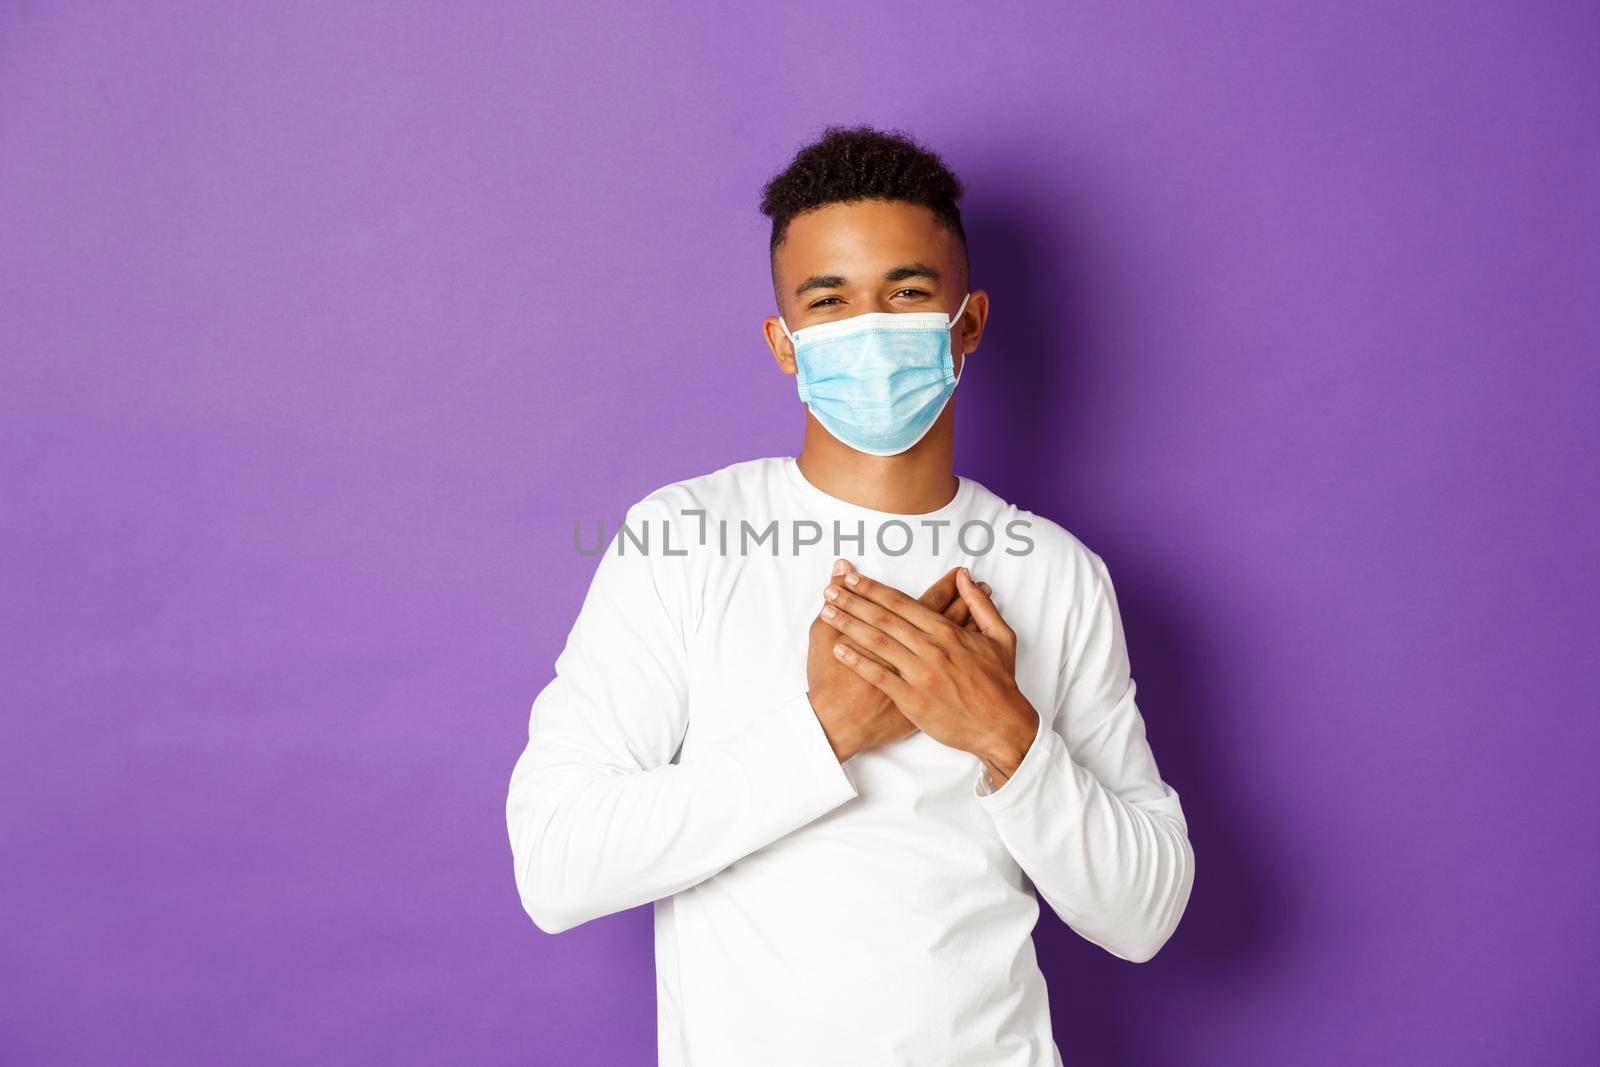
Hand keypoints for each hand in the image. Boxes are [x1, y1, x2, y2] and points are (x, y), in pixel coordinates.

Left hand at [819, 567, 1038, 786]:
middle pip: (883, 618)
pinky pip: (879, 676)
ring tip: (827, 610)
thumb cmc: (1000, 683)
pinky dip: (857, 662)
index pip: (902, 603)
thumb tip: (966, 578)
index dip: (873, 588)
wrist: (1000, 726)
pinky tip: (838, 649)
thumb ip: (980, 605)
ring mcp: (920, 674)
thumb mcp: (1000, 637)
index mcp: (947, 633)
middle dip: (853, 600)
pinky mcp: (912, 700)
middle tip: (830, 588)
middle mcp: (930, 649)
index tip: (851, 577)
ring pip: (877, 643)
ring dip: (849, 624)